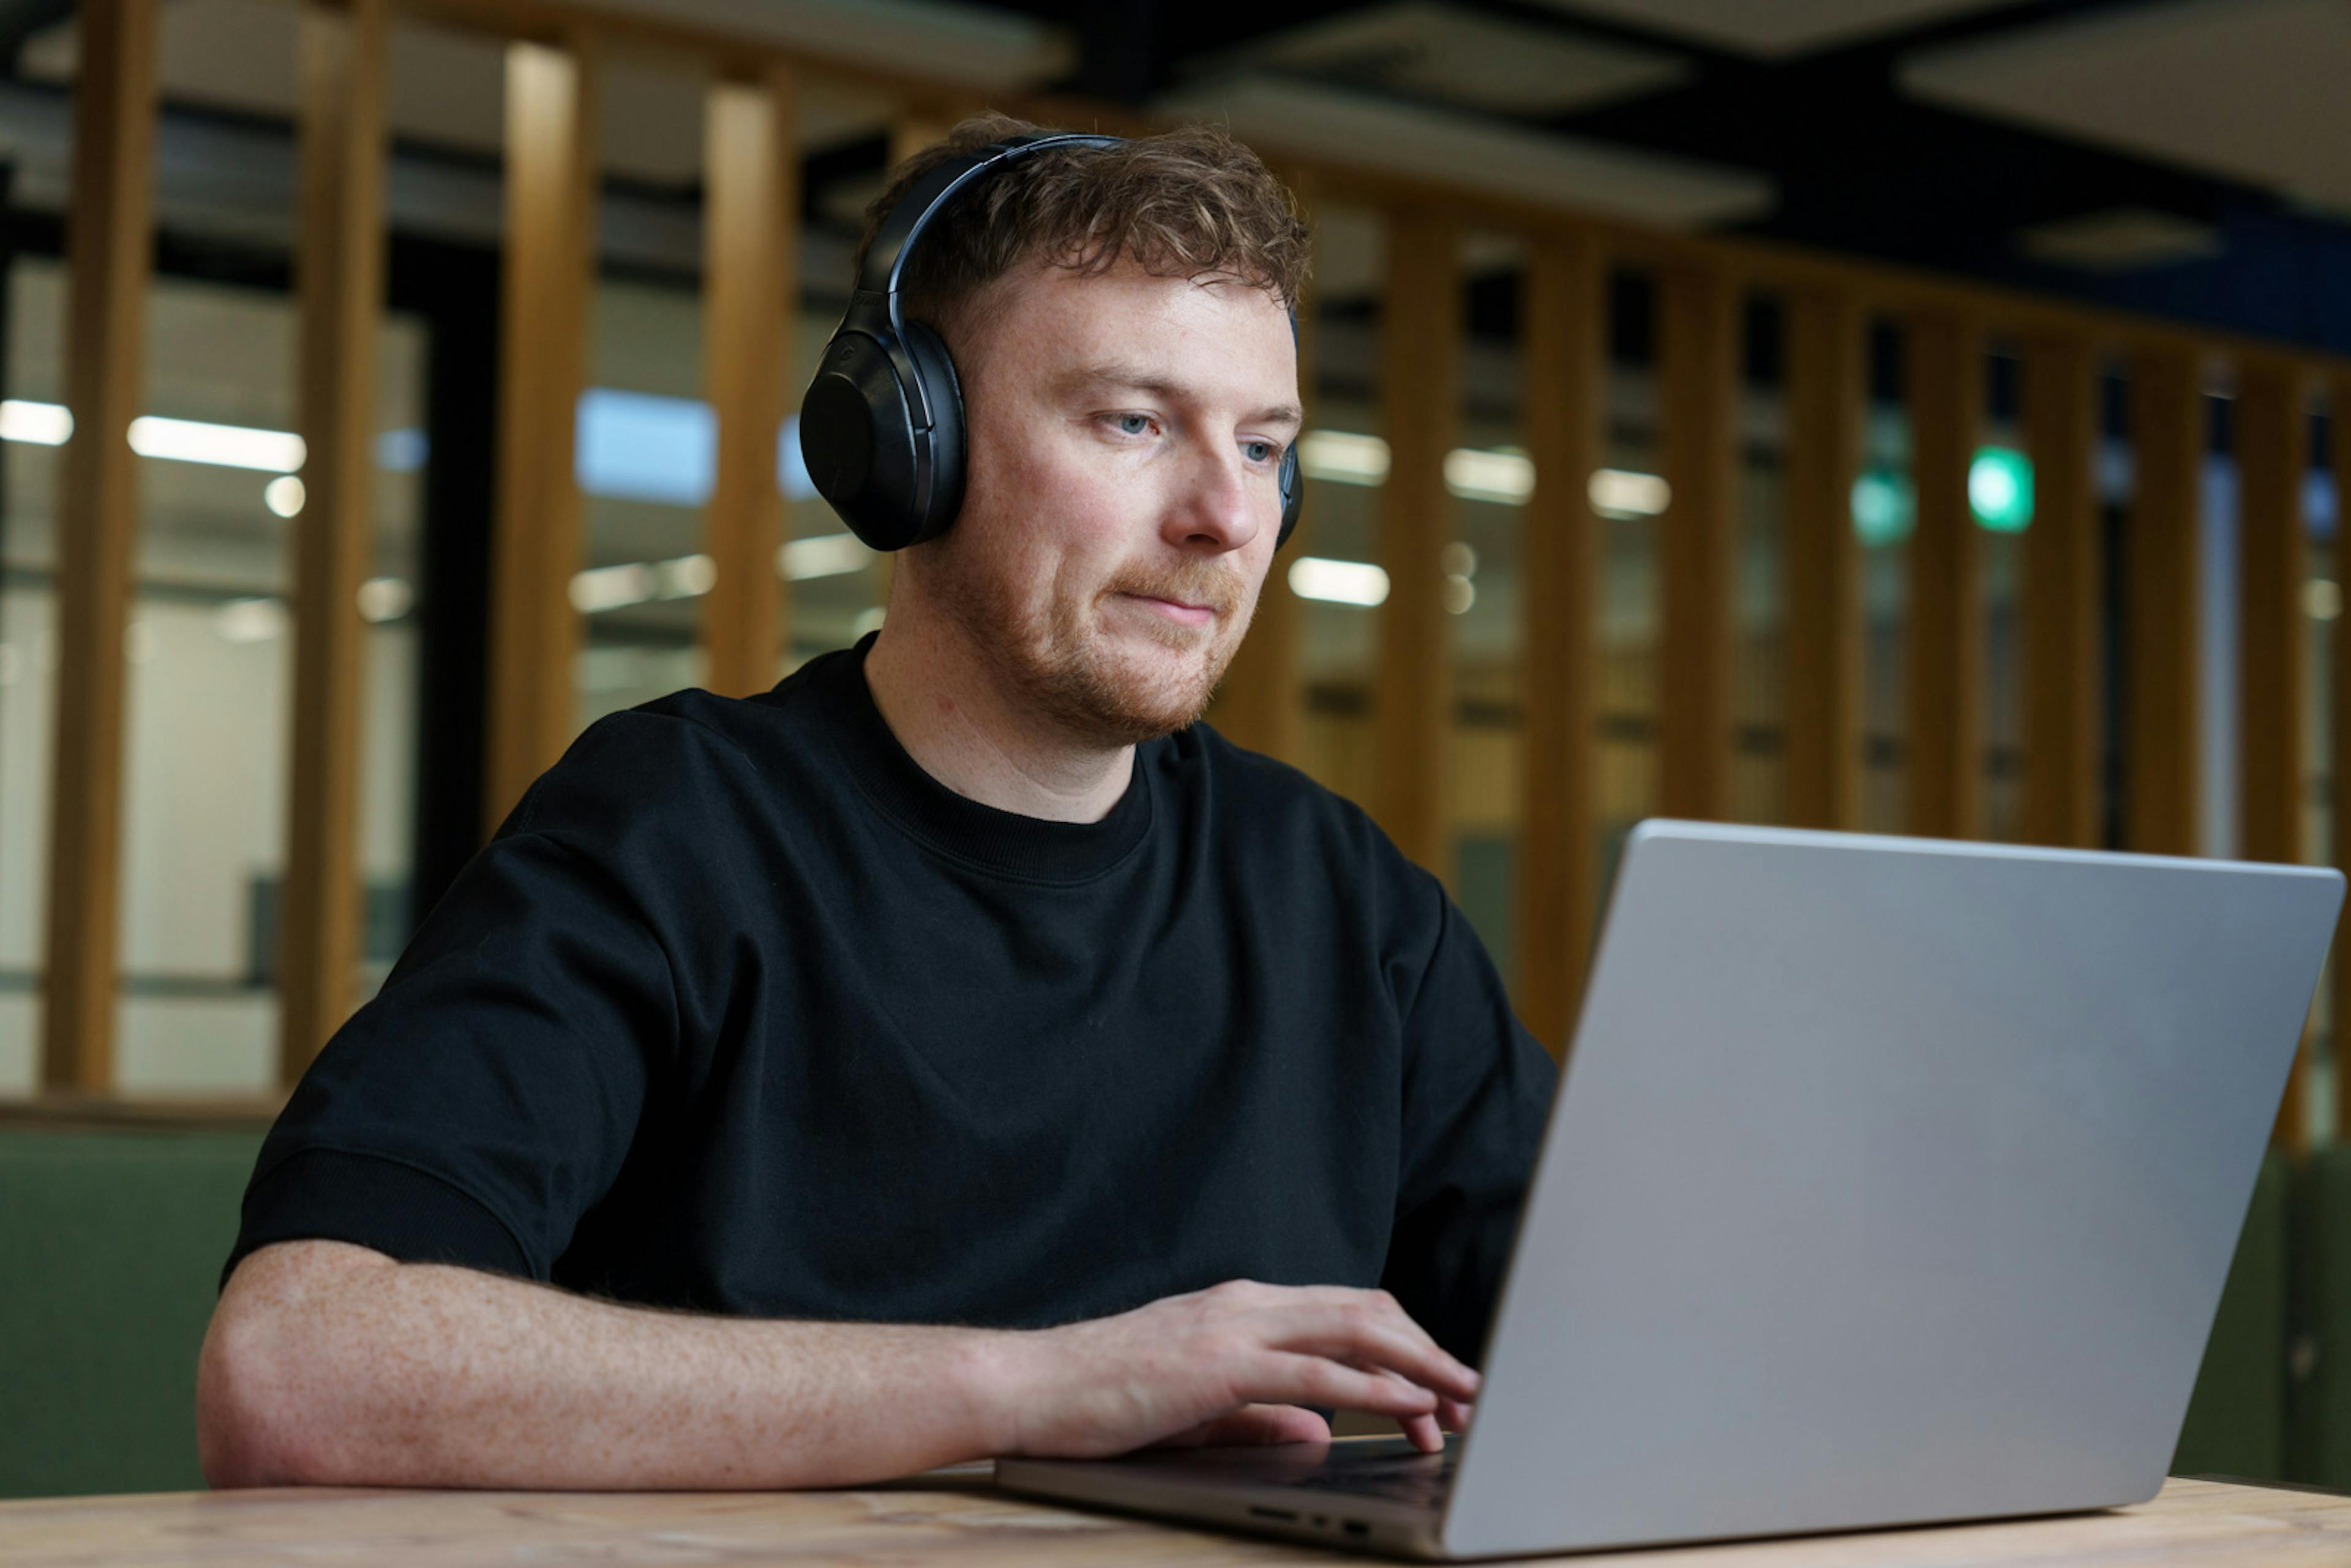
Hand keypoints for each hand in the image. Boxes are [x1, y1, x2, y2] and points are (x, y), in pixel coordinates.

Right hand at [987, 1280, 1478, 1458]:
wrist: (1029, 1386)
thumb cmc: (1101, 1397)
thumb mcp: (1198, 1406)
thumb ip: (1262, 1417)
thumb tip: (1320, 1433)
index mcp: (1241, 1308)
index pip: (1344, 1313)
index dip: (1403, 1346)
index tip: (1439, 1387)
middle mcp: (1246, 1303)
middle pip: (1365, 1311)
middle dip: (1427, 1350)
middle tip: (1469, 1393)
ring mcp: (1233, 1327)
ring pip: (1353, 1331)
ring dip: (1417, 1364)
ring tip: (1460, 1397)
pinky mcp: (1219, 1365)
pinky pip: (1314, 1374)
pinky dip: (1371, 1389)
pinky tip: (1408, 1407)